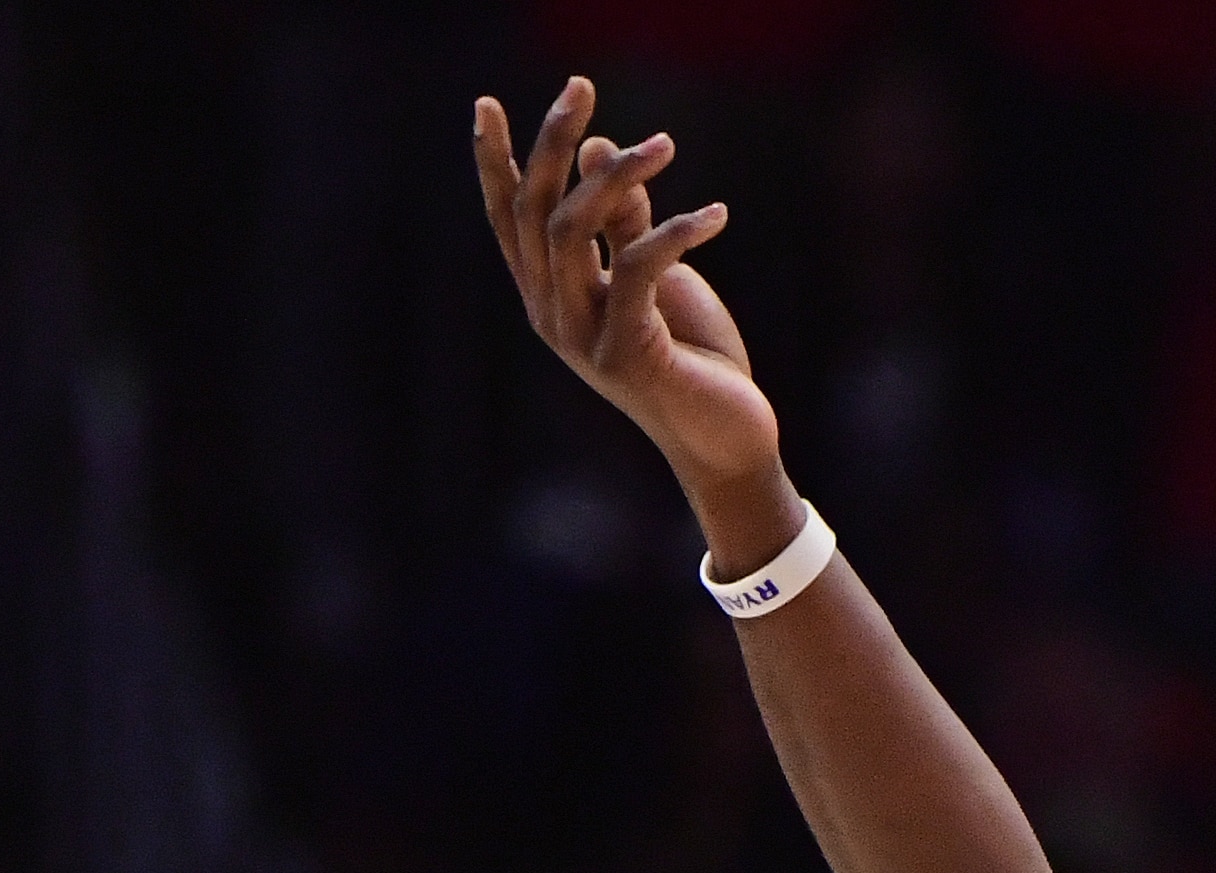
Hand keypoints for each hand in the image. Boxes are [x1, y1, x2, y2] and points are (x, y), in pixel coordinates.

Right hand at [471, 79, 796, 554]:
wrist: (730, 443)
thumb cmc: (695, 361)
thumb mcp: (657, 281)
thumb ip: (624, 224)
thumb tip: (596, 151)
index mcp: (550, 297)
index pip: (509, 219)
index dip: (495, 162)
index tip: (485, 103)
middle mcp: (552, 314)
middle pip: (535, 209)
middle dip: (552, 141)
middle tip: (581, 87)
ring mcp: (581, 337)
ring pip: (574, 228)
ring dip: (619, 174)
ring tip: (666, 145)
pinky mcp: (625, 353)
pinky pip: (639, 267)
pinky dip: (679, 232)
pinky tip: (717, 214)